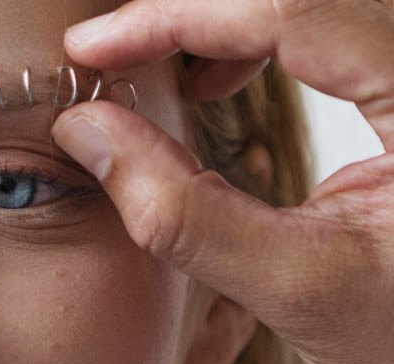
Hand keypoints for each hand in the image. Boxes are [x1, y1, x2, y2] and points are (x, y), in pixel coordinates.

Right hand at [52, 0, 393, 363]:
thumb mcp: (294, 286)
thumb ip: (184, 214)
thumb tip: (88, 133)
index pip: (294, 11)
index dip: (178, 17)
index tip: (95, 47)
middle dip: (190, 13)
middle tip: (112, 52)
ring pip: (310, 2)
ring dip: (219, 22)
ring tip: (157, 69)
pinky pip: (326, 27)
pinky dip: (254, 39)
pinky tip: (217, 78)